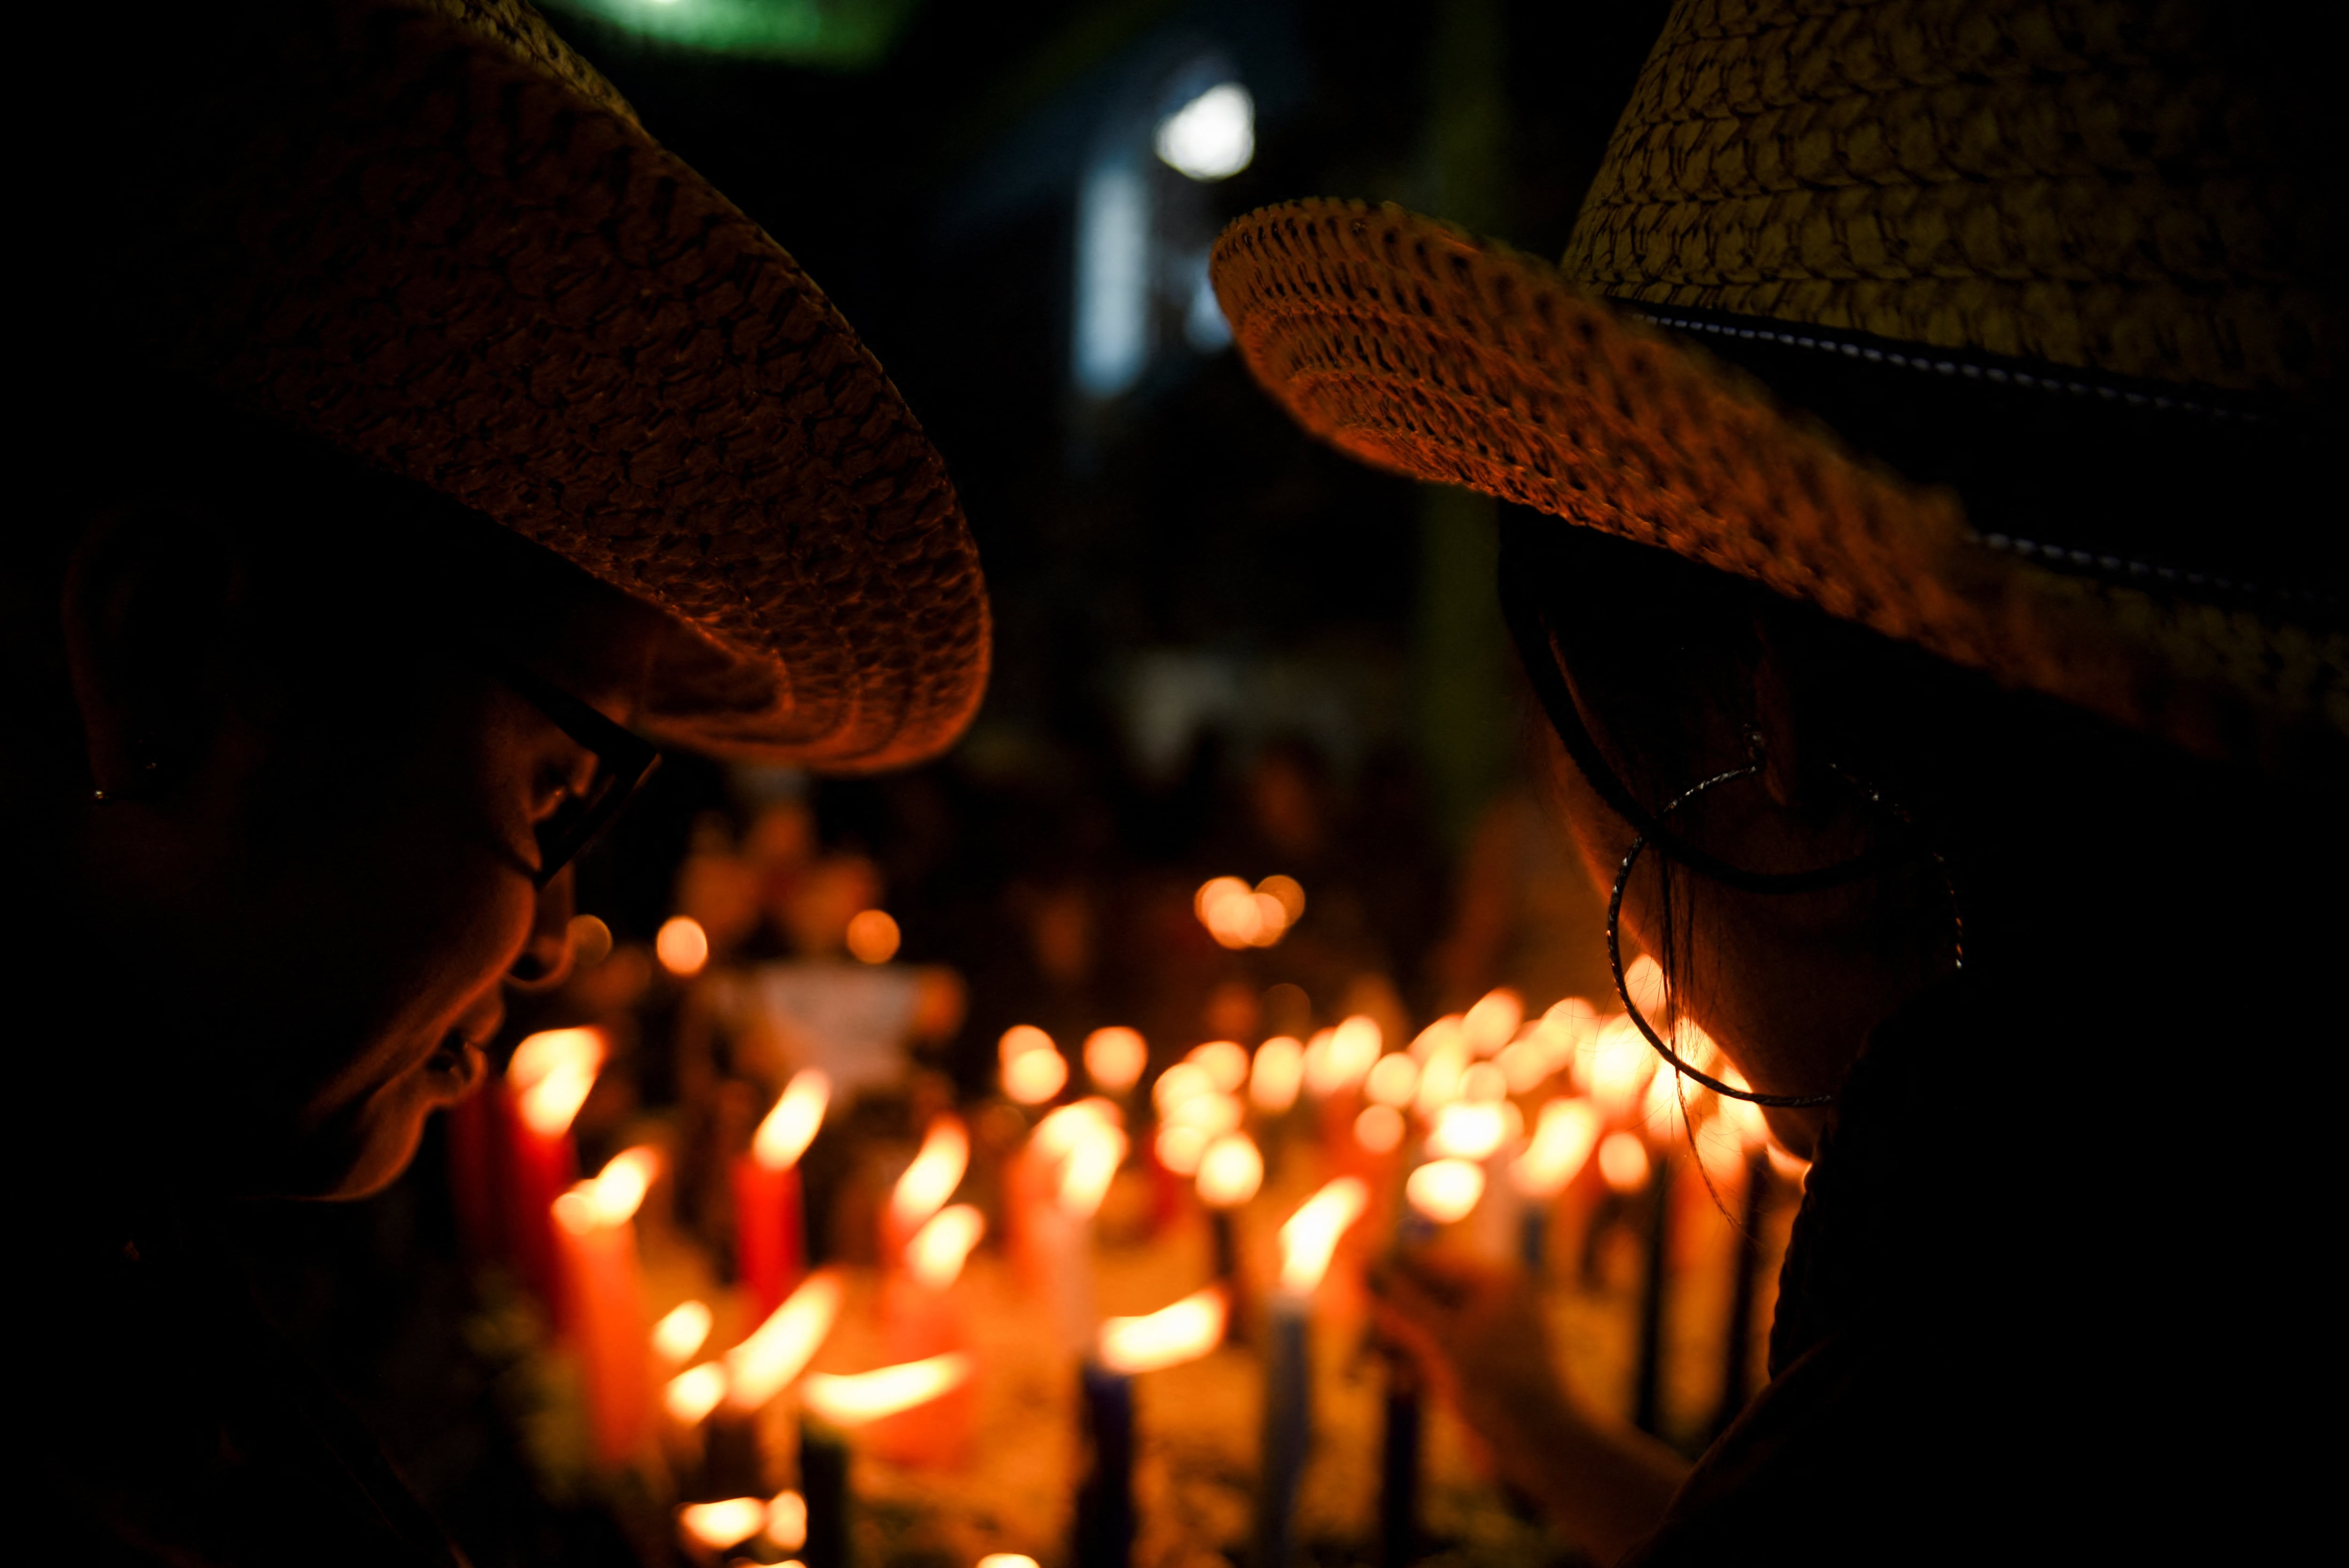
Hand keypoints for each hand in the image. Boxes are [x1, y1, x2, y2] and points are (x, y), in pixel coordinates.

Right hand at [1370, 1249, 1579, 1481]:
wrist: (1539, 1447)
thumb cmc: (1498, 1385)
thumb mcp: (1442, 1340)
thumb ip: (1401, 1303)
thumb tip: (1362, 1267)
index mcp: (1494, 1282)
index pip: (1428, 1263)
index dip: (1388, 1275)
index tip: (1350, 1285)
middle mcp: (1492, 1302)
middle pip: (1424, 1295)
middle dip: (1392, 1316)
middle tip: (1362, 1333)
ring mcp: (1485, 1337)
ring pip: (1426, 1329)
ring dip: (1400, 1345)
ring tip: (1380, 1365)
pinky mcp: (1477, 1369)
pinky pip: (1436, 1355)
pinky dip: (1416, 1367)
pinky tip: (1403, 1386)